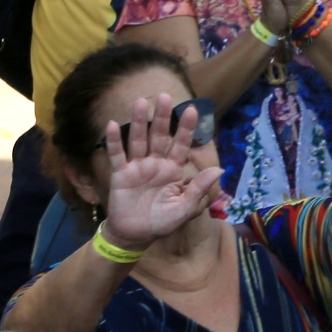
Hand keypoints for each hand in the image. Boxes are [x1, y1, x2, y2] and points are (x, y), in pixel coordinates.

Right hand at [99, 96, 225, 249]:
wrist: (135, 235)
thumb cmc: (162, 222)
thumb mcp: (185, 208)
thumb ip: (199, 188)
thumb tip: (220, 169)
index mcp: (173, 170)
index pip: (182, 145)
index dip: (186, 128)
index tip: (193, 109)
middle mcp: (156, 164)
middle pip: (159, 136)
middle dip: (162, 117)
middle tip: (165, 96)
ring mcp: (137, 167)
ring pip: (138, 140)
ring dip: (138, 122)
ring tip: (141, 102)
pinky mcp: (120, 174)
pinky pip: (117, 155)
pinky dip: (114, 141)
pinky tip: (112, 125)